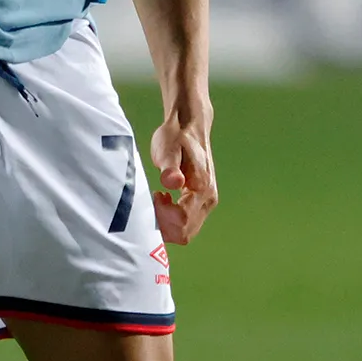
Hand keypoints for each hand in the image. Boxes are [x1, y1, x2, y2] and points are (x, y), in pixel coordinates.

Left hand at [150, 111, 216, 244]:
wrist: (189, 127)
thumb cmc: (175, 137)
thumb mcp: (167, 148)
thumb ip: (170, 167)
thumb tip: (173, 182)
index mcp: (202, 188)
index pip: (181, 220)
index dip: (162, 216)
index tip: (154, 195)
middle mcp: (208, 199)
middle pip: (185, 233)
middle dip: (163, 225)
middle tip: (153, 201)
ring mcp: (206, 203)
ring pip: (185, 232)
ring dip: (167, 224)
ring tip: (158, 199)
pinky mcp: (200, 203)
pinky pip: (186, 225)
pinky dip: (171, 220)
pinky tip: (163, 200)